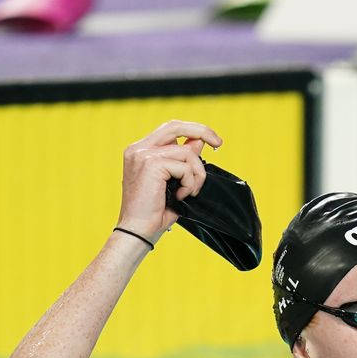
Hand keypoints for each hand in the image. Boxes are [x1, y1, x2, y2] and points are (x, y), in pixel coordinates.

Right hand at [117, 120, 222, 243]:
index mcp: (140, 151)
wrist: (137, 231)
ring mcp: (142, 155)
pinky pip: (184, 167)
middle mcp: (138, 149)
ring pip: (186, 152)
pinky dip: (189, 183)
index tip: (212, 140)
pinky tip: (180, 196)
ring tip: (189, 192)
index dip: (192, 130)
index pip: (169, 129)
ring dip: (196, 174)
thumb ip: (183, 161)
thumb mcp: (173, 182)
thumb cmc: (153, 213)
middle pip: (176, 126)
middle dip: (201, 131)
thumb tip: (199, 143)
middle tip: (218, 143)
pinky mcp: (150, 165)